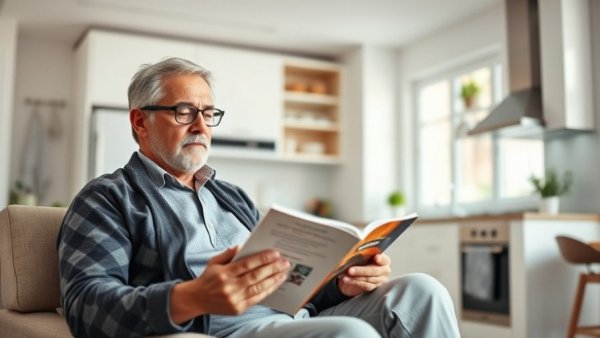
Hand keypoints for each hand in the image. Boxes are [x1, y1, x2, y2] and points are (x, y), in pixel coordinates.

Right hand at [170, 246, 289, 322]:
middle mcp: (229, 287)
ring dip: (274, 280)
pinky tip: (275, 284)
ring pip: (258, 288)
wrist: (196, 299)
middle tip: (285, 262)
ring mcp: (234, 299)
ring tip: (284, 272)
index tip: (275, 253)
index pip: (247, 264)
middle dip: (272, 268)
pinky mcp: (238, 309)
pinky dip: (268, 291)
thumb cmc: (208, 278)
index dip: (262, 258)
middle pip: (255, 276)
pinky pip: (256, 299)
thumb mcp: (214, 262)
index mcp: (224, 273)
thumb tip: (243, 245)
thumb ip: (229, 253)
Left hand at [337, 253, 390, 296]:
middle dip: (361, 270)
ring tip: (345, 276)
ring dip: (355, 278)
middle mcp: (384, 270)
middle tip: (350, 270)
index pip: (384, 259)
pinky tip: (347, 280)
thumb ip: (362, 254)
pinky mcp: (373, 288)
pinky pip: (365, 286)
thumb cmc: (362, 261)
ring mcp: (380, 280)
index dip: (380, 259)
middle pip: (375, 271)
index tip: (376, 257)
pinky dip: (354, 282)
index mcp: (384, 260)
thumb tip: (355, 254)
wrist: (356, 273)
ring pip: (368, 279)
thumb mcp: (362, 255)